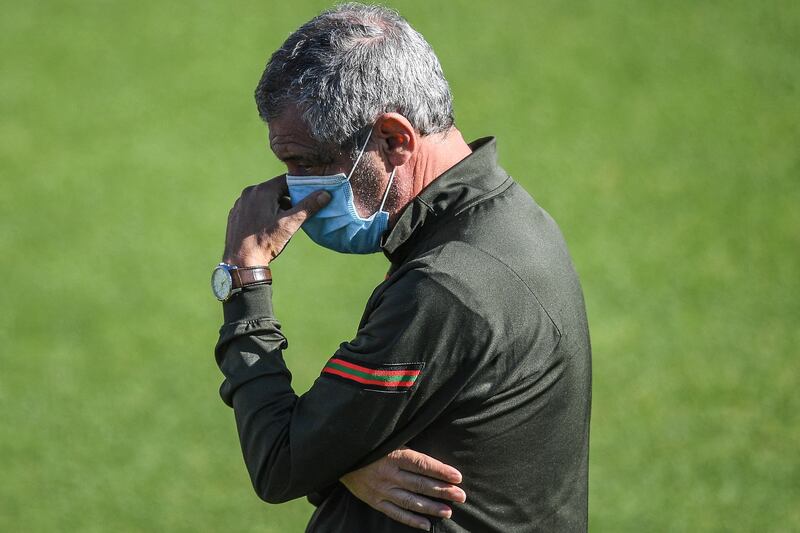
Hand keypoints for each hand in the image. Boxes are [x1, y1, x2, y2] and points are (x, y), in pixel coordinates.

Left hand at [222, 175, 329, 265]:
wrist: (240, 262)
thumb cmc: (266, 242)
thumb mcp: (290, 224)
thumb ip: (308, 207)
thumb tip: (325, 194)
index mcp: (262, 190)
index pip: (287, 180)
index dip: (300, 187)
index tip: (310, 196)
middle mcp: (249, 192)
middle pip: (276, 189)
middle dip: (288, 200)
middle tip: (297, 214)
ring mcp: (240, 203)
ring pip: (264, 199)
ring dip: (276, 207)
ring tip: (283, 224)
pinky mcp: (236, 213)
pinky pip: (254, 207)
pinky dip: (263, 213)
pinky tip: (267, 228)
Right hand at [340, 447, 466, 530]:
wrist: (341, 456)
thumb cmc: (371, 445)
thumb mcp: (389, 439)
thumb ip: (408, 447)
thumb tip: (433, 451)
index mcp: (393, 454)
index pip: (422, 464)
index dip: (441, 470)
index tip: (457, 476)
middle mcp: (388, 473)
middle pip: (420, 484)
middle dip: (442, 490)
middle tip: (461, 496)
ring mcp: (381, 489)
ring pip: (410, 501)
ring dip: (431, 507)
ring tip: (448, 511)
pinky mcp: (374, 501)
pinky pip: (395, 513)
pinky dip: (411, 520)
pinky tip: (426, 525)